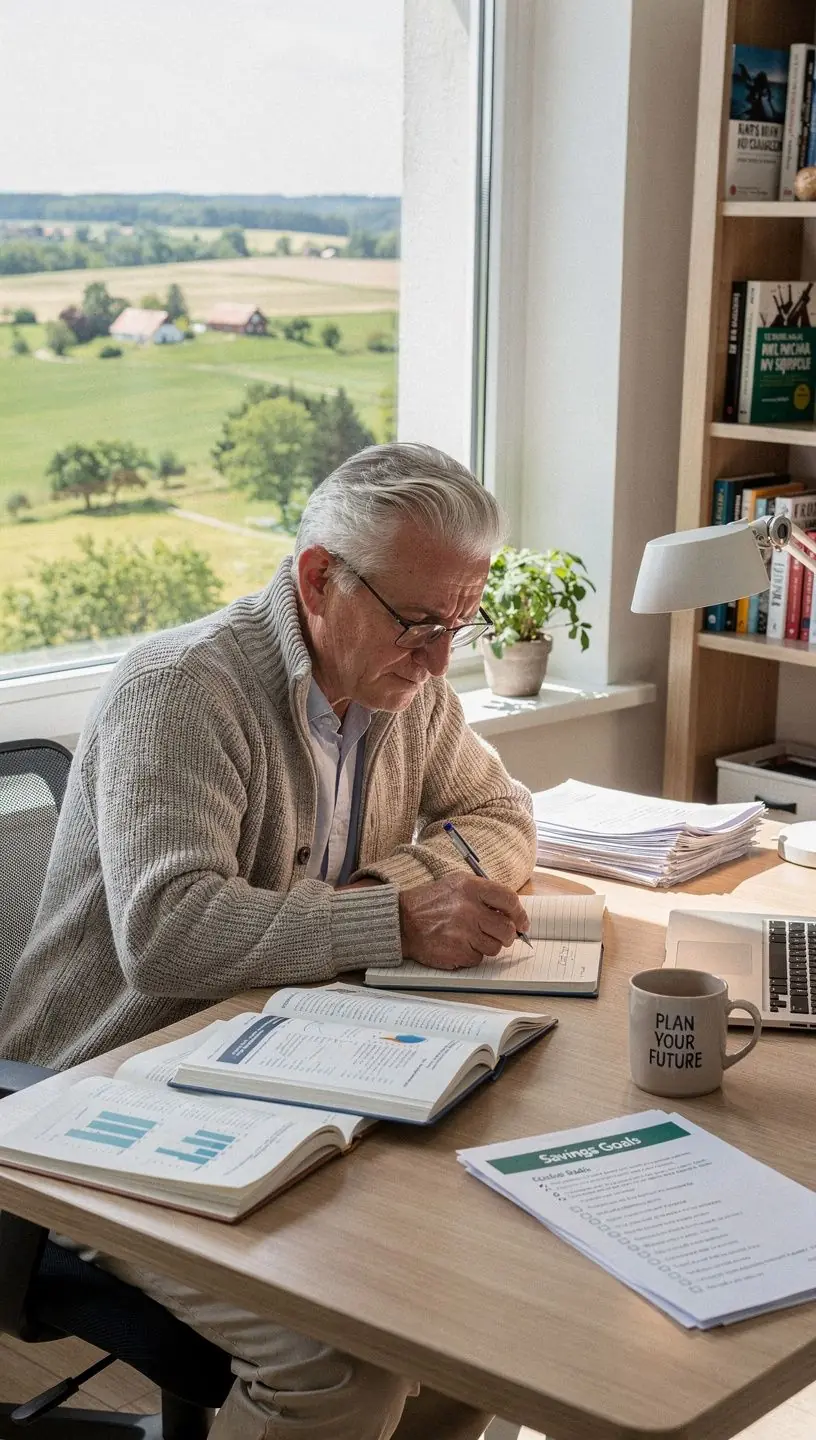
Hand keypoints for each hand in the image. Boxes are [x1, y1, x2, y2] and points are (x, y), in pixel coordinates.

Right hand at [398, 874, 529, 969]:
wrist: (401, 922)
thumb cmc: (429, 904)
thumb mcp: (455, 885)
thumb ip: (483, 894)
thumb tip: (511, 911)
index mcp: (470, 888)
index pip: (509, 900)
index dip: (520, 914)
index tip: (522, 923)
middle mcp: (469, 909)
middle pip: (507, 928)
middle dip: (507, 935)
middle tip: (501, 935)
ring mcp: (463, 932)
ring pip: (495, 947)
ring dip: (487, 945)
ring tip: (470, 938)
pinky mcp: (457, 952)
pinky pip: (478, 958)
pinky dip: (471, 955)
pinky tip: (458, 945)